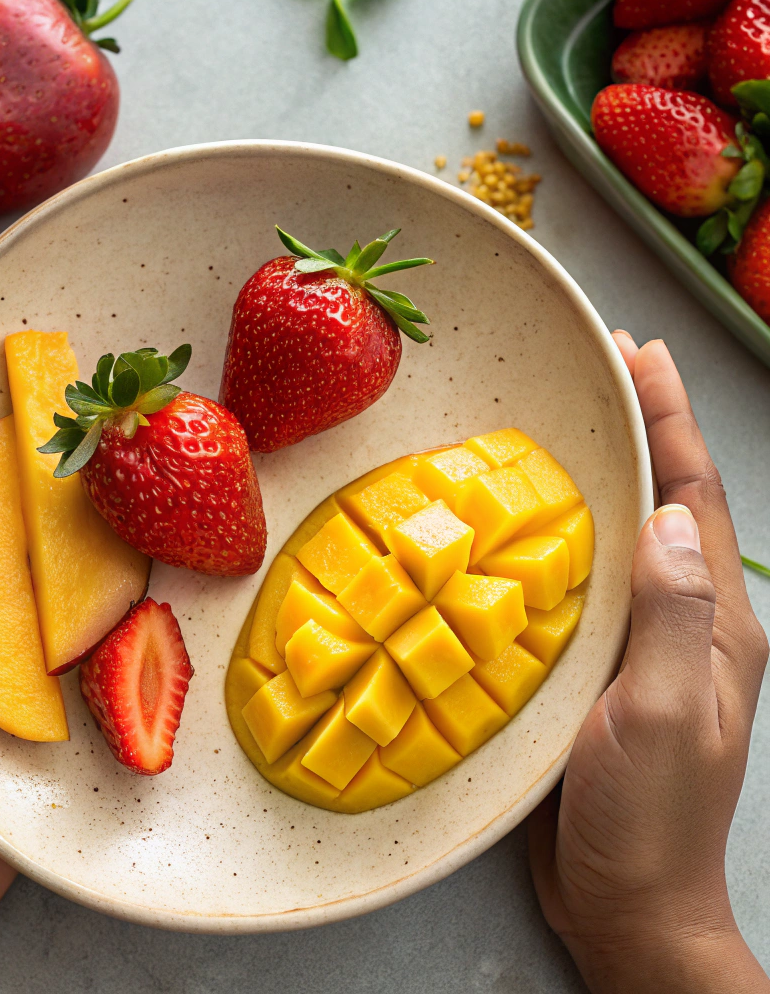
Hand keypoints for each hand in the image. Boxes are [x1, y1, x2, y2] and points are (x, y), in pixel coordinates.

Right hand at [528, 334, 769, 992]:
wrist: (628, 900)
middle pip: (669, 501)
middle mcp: (688, 622)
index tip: (639, 356)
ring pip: (630, 535)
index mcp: (714, 624)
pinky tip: (542, 523)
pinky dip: (575, 533)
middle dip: (647, 427)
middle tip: (613, 367)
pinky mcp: (605, 667)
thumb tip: (662, 518)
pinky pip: (594, 579)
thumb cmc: (647, 818)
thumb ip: (671, 618)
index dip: (669, 421)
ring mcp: (648, 644)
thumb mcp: (662, 716)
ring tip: (578, 423)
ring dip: (611, 472)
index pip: (692, 497)